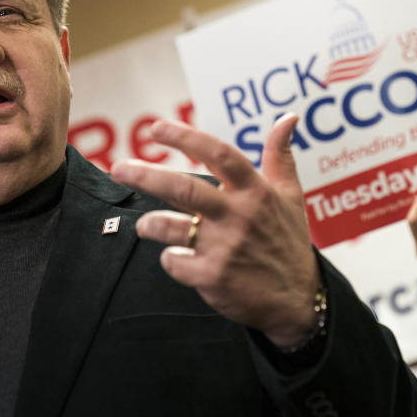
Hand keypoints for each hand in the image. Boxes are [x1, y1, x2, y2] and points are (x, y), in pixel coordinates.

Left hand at [110, 113, 319, 347]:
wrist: (297, 300)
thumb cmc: (289, 242)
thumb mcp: (291, 196)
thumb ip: (281, 155)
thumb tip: (289, 117)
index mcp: (256, 192)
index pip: (219, 155)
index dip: (186, 138)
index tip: (157, 129)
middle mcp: (239, 216)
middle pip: (184, 188)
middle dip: (146, 175)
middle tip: (119, 168)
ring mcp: (224, 248)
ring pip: (170, 228)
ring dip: (150, 224)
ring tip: (144, 225)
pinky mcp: (212, 277)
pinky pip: (174, 262)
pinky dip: (169, 259)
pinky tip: (175, 258)